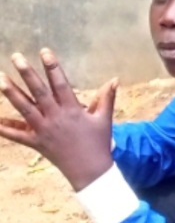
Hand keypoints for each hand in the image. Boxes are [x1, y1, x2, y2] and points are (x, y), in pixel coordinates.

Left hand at [0, 51, 117, 191]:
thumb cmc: (98, 143)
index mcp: (72, 110)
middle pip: (38, 92)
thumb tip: (115, 79)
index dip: (53, 67)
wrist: (90, 171)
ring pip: (24, 109)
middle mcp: (55, 118)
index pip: (60, 84)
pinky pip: (16, 135)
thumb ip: (107, 98)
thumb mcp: (104, 119)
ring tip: (1, 79)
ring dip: (11, 94)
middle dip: (27, 74)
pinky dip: (4, 128)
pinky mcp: (36, 143)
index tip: (45, 52)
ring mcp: (43, 130)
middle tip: (16, 58)